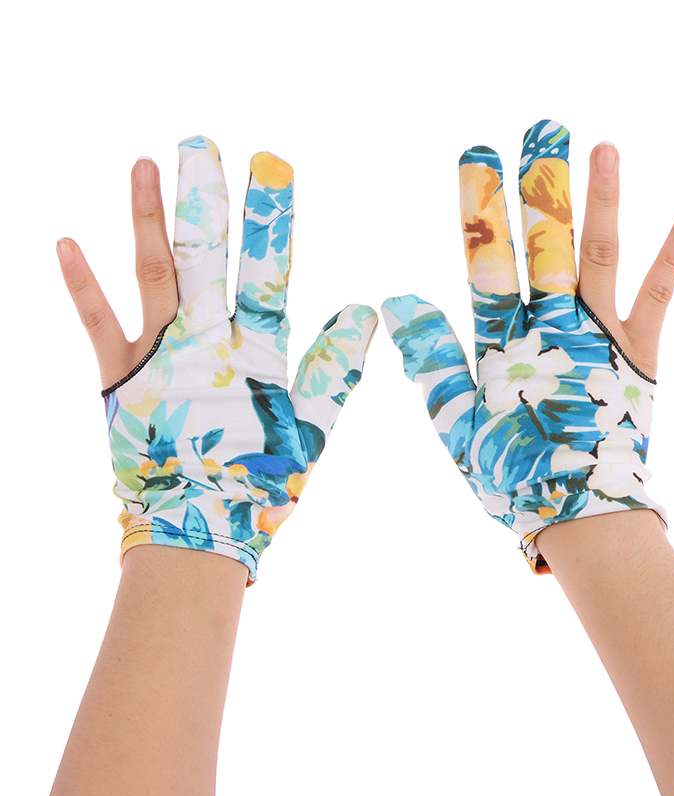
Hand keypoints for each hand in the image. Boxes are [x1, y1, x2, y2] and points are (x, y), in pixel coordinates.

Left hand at [58, 137, 377, 584]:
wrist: (198, 528)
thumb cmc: (262, 479)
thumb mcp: (313, 425)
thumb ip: (338, 367)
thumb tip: (366, 311)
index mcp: (255, 353)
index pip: (268, 272)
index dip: (270, 220)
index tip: (271, 166)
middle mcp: (204, 343)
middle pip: (205, 259)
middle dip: (205, 200)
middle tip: (199, 143)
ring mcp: (158, 357)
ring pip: (153, 275)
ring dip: (148, 219)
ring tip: (144, 164)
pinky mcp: (120, 378)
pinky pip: (96, 325)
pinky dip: (79, 285)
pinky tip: (61, 241)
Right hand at [382, 120, 673, 571]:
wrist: (578, 512)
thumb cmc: (511, 471)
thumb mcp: (454, 419)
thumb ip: (429, 358)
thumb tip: (396, 300)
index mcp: (502, 342)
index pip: (486, 262)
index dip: (480, 210)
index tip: (475, 157)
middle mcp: (552, 328)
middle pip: (546, 246)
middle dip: (541, 188)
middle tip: (543, 129)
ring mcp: (598, 337)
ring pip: (597, 257)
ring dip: (600, 201)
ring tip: (603, 147)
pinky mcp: (637, 355)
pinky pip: (657, 300)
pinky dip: (673, 261)